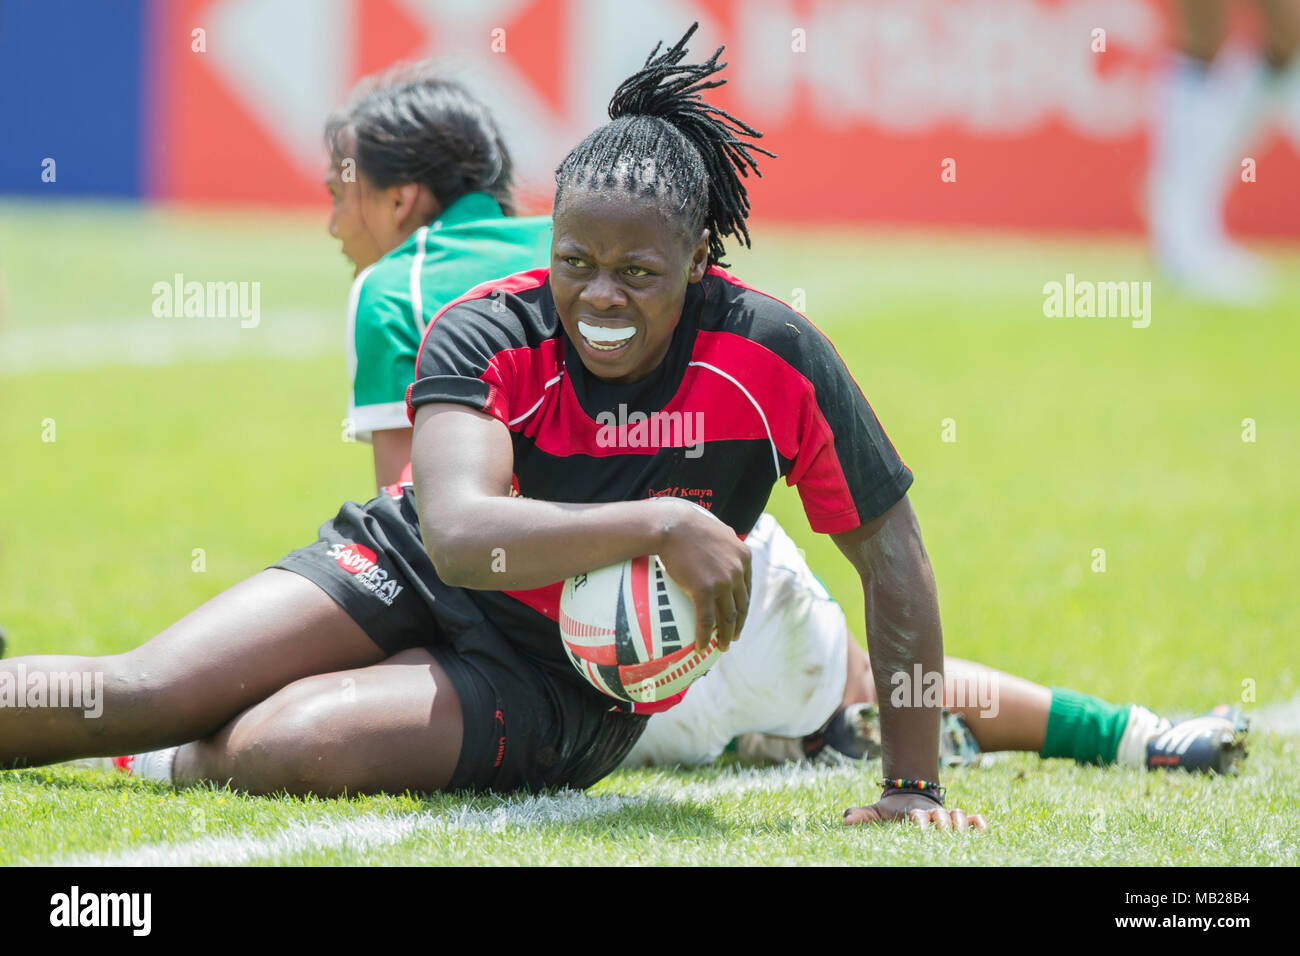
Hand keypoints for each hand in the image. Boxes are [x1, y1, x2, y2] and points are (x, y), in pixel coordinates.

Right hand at [653, 498, 750, 652]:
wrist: (673, 525)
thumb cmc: (689, 525)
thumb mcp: (719, 530)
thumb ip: (727, 543)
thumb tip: (727, 543)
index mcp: (744, 557)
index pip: (747, 588)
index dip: (743, 606)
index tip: (739, 617)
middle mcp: (737, 571)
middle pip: (742, 606)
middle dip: (739, 624)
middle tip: (733, 637)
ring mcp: (722, 582)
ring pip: (728, 617)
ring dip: (726, 636)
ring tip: (722, 647)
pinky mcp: (704, 590)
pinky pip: (706, 620)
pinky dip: (705, 637)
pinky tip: (702, 647)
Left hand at [842, 792, 987, 831]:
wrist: (909, 798)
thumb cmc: (893, 811)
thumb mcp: (878, 812)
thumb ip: (863, 815)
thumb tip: (845, 819)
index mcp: (914, 812)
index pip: (917, 816)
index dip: (918, 821)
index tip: (917, 827)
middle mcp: (932, 813)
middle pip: (941, 815)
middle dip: (943, 822)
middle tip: (944, 832)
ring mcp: (946, 815)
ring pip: (958, 815)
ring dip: (960, 822)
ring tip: (960, 833)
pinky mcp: (959, 819)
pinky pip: (972, 819)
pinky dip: (978, 822)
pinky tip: (982, 829)